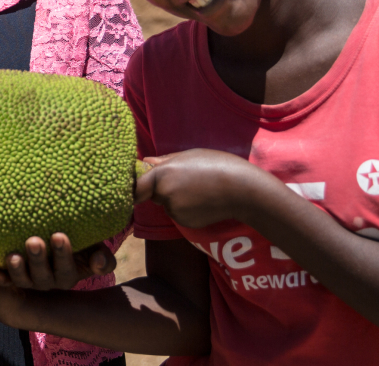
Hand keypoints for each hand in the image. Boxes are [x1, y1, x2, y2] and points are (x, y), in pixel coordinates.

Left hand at [0, 233, 114, 289]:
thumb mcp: (94, 247)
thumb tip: (99, 261)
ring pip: (23, 280)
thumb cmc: (80, 241)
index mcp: (69, 274)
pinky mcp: (12, 278)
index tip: (58, 234)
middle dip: (38, 259)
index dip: (62, 254)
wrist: (57, 240)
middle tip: (33, 241)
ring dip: (17, 270)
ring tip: (12, 256)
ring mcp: (30, 280)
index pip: (67, 268)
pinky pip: (5, 280)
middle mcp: (49, 281)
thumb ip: (101, 257)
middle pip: (43, 276)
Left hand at [135, 149, 286, 228]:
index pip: (136, 186)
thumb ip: (164, 161)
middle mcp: (164, 194)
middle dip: (161, 188)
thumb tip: (145, 162)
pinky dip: (186, 209)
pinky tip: (203, 200)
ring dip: (175, 198)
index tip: (139, 183)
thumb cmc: (217, 165)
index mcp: (162, 173)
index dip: (136, 185)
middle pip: (153, 194)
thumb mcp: (189, 155)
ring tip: (198, 188)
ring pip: (167, 204)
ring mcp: (175, 211)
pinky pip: (179, 214)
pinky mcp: (185, 222)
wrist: (243, 190)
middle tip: (184, 179)